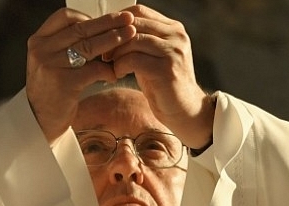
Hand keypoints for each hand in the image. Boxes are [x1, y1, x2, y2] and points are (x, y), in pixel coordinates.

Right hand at [26, 8, 135, 142]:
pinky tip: (114, 74)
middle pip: (81, 29)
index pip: (65, 17)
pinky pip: (93, 70)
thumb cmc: (50, 90)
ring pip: (89, 46)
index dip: (89, 16)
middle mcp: (42, 50)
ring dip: (113, 40)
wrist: (39, 120)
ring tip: (129, 37)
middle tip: (128, 20)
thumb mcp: (51, 61)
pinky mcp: (64, 83)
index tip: (108, 19)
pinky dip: (107, 70)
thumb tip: (102, 29)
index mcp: (38, 40)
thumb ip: (68, 45)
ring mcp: (51, 65)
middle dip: (108, 23)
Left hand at [110, 5, 214, 148]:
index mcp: (174, 29)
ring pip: (133, 40)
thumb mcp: (154, 56)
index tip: (105, 35)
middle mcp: (176, 36)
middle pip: (134, 23)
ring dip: (116, 52)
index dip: (118, 21)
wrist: (185, 109)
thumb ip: (141, 40)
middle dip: (114, 37)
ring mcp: (173, 52)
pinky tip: (119, 73)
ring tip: (111, 63)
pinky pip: (134, 59)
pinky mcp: (166, 69)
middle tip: (103, 51)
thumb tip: (113, 29)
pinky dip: (120, 65)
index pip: (140, 11)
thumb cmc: (165, 84)